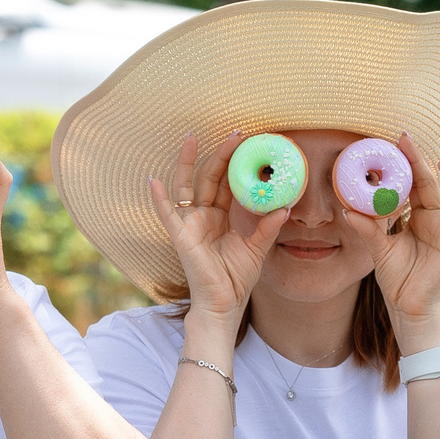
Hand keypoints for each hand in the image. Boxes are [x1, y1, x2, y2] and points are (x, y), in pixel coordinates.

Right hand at [151, 132, 287, 337]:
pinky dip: (159, 198)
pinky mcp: (181, 236)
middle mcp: (203, 215)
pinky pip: (167, 214)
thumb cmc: (236, 279)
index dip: (236, 164)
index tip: (249, 143)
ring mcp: (190, 224)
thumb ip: (268, 227)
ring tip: (191, 138)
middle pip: (209, 178)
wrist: (224, 305)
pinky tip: (153, 180)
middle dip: (220, 155)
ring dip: (187, 162)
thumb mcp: (257, 248)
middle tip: (234, 133)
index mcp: (221, 216)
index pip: (228, 183)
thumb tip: (286, 207)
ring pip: (186, 185)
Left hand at [343, 133, 439, 337]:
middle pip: (433, 182)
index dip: (408, 162)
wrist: (408, 306)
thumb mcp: (378, 249)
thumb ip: (367, 229)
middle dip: (422, 160)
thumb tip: (346, 209)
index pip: (414, 182)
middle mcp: (436, 218)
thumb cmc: (396, 278)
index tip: (397, 141)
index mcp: (417, 215)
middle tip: (407, 140)